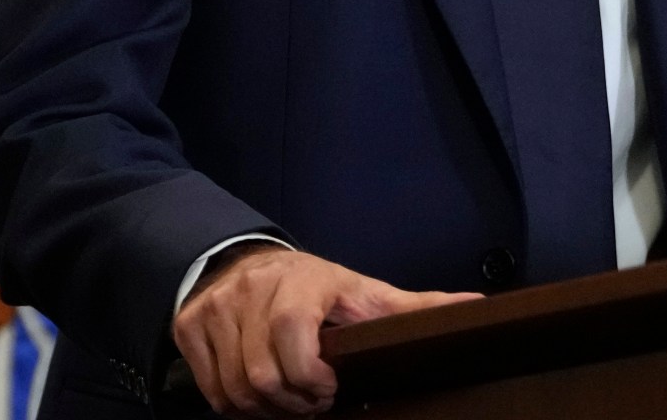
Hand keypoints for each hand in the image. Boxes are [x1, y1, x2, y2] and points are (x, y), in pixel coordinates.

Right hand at [171, 246, 478, 416]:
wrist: (246, 261)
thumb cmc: (316, 288)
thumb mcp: (365, 293)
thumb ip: (415, 307)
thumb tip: (478, 308)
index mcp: (298, 282)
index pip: (293, 338)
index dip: (311, 377)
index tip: (330, 387)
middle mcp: (250, 291)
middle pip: (262, 377)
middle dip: (293, 403)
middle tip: (312, 400)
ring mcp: (214, 309)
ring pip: (235, 391)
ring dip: (266, 409)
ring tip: (289, 398)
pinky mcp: (188, 327)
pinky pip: (211, 391)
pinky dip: (235, 404)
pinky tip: (259, 394)